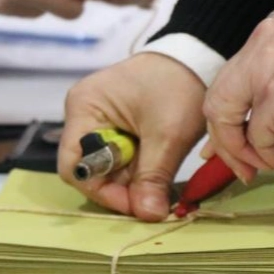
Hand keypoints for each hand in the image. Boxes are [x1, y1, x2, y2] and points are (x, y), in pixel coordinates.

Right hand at [58, 54, 206, 220]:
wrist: (198, 57)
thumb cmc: (179, 84)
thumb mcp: (168, 134)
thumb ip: (153, 177)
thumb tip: (149, 215)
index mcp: (84, 108)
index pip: (75, 166)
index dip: (102, 191)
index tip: (135, 206)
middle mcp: (83, 115)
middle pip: (91, 170)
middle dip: (122, 190)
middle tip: (152, 202)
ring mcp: (99, 121)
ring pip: (108, 168)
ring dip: (133, 183)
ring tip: (160, 189)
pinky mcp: (116, 127)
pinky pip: (120, 159)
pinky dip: (138, 171)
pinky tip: (157, 174)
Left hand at [203, 10, 273, 181]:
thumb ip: (271, 111)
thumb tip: (242, 147)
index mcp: (269, 35)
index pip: (231, 83)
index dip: (226, 121)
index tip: (228, 149)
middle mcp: (261, 45)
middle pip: (220, 102)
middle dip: (229, 145)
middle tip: (245, 171)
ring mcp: (264, 68)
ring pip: (233, 123)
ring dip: (256, 156)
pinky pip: (261, 139)